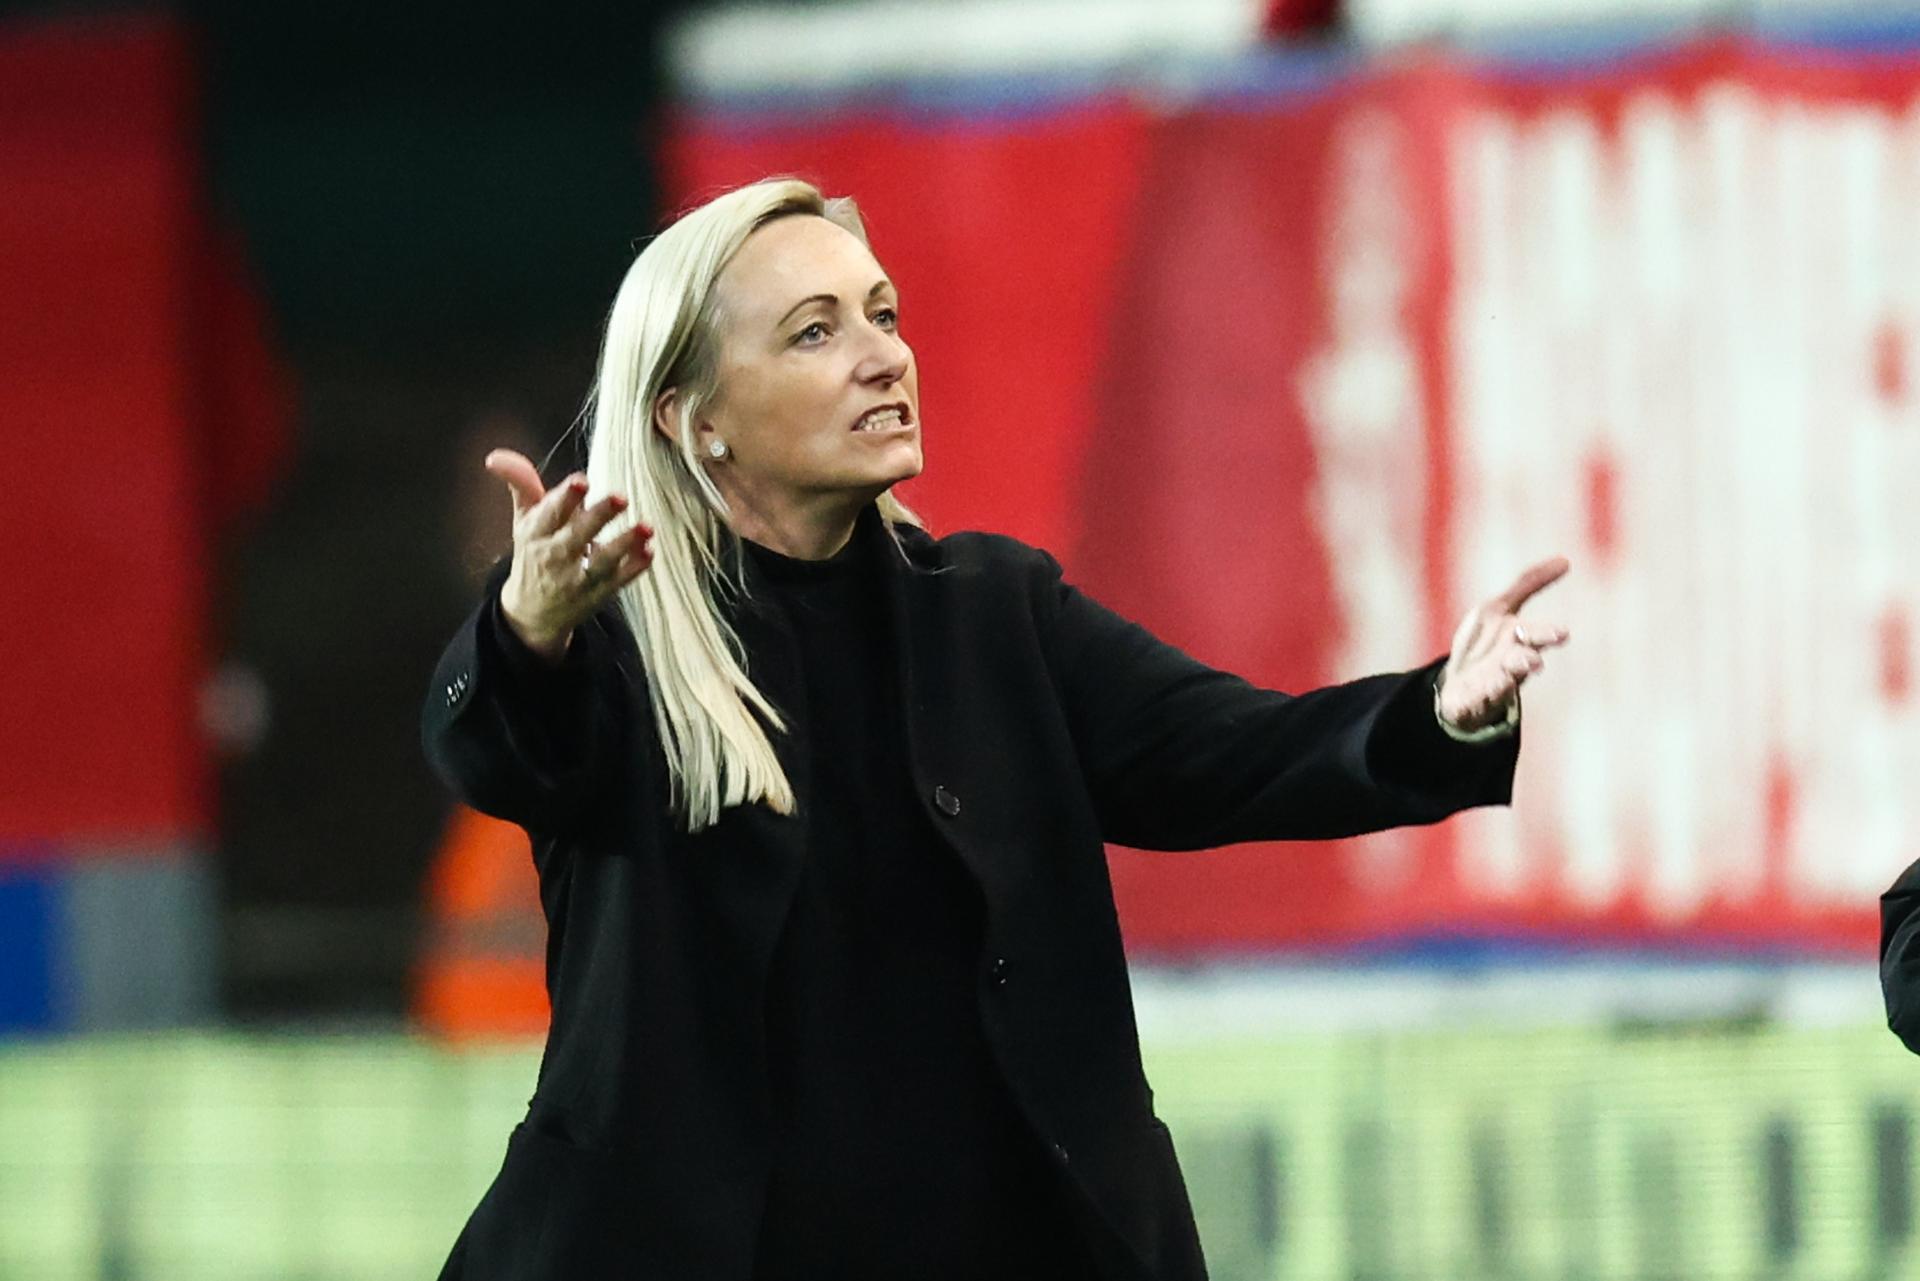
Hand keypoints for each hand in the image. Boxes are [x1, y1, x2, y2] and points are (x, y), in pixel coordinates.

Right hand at [486, 449, 653, 662]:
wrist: (532, 612)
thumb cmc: (534, 552)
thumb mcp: (524, 520)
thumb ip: (520, 484)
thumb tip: (495, 456)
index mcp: (534, 533)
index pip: (548, 514)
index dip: (564, 497)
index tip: (582, 480)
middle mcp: (554, 557)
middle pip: (576, 536)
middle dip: (598, 517)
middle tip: (622, 497)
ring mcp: (577, 579)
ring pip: (601, 562)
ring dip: (624, 544)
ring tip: (646, 528)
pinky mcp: (598, 594)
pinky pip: (618, 581)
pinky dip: (634, 568)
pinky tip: (649, 551)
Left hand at [1437, 556, 1570, 731]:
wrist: (1460, 685)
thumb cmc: (1486, 644)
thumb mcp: (1500, 607)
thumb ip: (1529, 584)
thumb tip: (1566, 561)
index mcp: (1518, 640)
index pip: (1537, 635)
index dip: (1547, 634)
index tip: (1562, 633)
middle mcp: (1510, 662)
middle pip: (1523, 661)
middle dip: (1529, 660)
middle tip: (1535, 662)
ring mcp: (1493, 682)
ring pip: (1505, 681)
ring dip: (1507, 679)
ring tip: (1515, 675)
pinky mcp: (1474, 699)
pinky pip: (1479, 699)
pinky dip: (1483, 695)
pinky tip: (1484, 690)